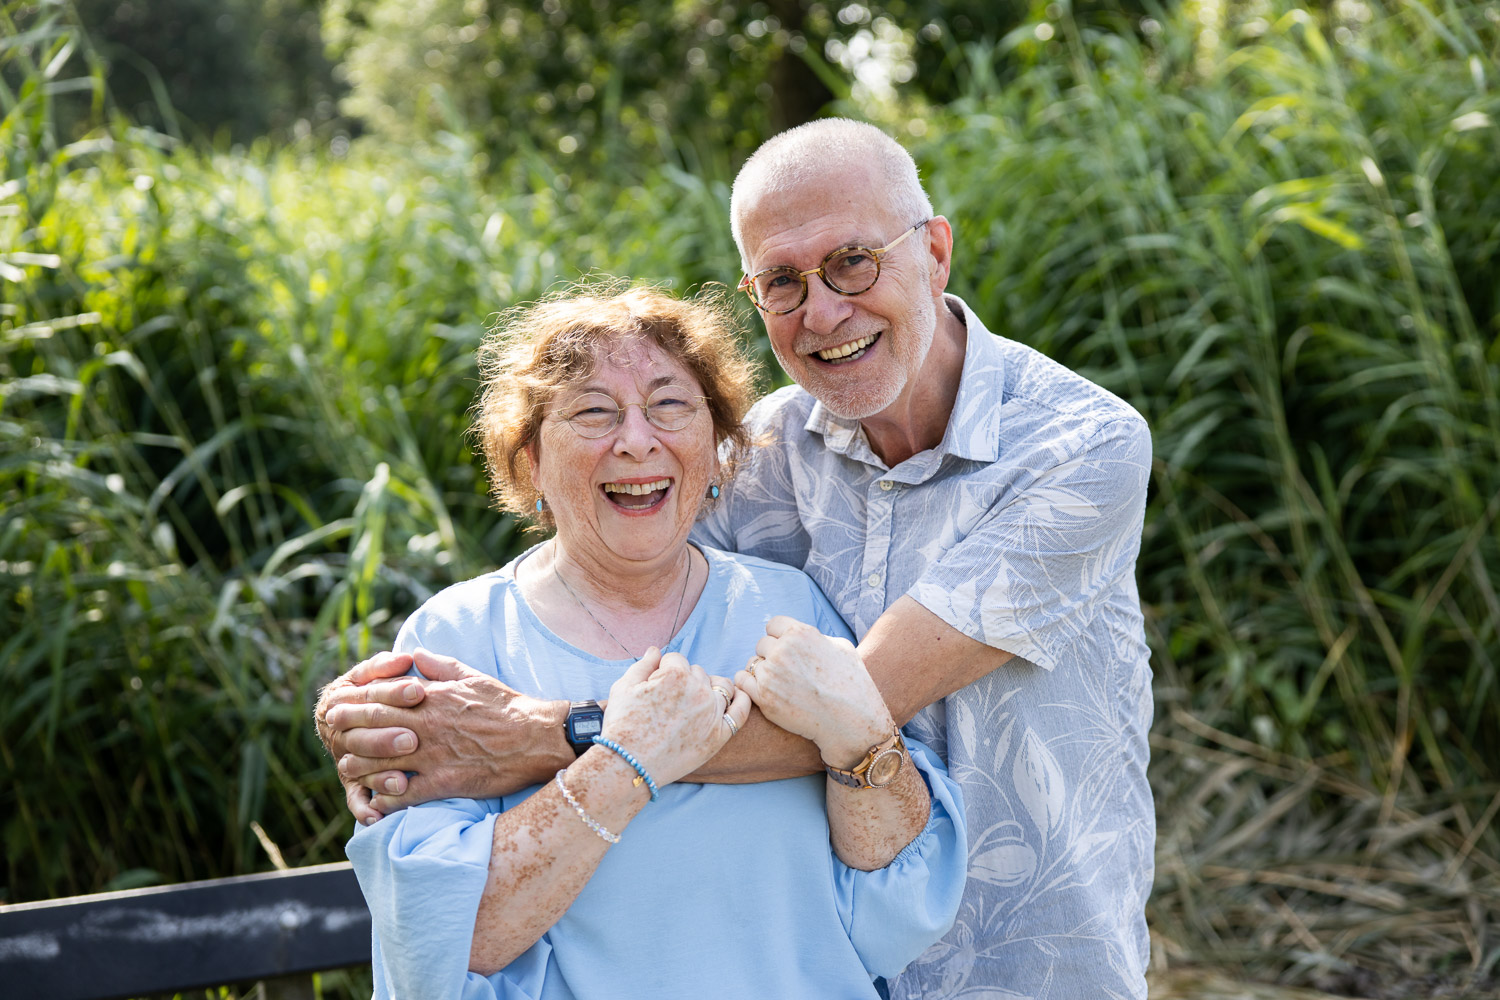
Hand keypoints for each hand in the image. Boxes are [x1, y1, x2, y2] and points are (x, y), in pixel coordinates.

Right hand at [316, 651, 422, 823]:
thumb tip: (406, 657)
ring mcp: (346, 757)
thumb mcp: (379, 671)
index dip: (394, 692)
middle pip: (362, 734)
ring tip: (400, 782)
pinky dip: (364, 809)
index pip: (371, 694)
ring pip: (358, 767)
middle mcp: (341, 729)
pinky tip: (377, 818)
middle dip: (387, 737)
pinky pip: (356, 798)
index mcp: (345, 697)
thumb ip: (388, 664)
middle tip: (413, 740)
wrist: (352, 711)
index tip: (419, 691)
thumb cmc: (380, 688)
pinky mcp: (352, 782)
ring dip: (378, 775)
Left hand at [320, 649, 567, 821]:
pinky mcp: (445, 782)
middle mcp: (428, 725)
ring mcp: (434, 755)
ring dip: (360, 765)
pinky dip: (386, 798)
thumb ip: (439, 666)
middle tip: (330, 730)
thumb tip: (413, 653)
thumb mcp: (473, 676)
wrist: (536, 738)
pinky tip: (375, 800)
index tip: (340, 702)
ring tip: (347, 767)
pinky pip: (406, 793)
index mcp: (433, 698)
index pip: (384, 696)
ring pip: (383, 761)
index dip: (357, 700)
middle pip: (376, 726)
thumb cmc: (506, 706)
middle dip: (349, 727)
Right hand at [597, 648, 750, 787]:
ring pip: (720, 686)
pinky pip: (740, 712)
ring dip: (708, 688)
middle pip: (697, 672)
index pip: (676, 660)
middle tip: (667, 703)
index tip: (653, 689)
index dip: (662, 672)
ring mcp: (711, 713)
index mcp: (675, 675)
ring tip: (693, 702)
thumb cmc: (622, 726)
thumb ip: (643, 665)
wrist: (628, 766)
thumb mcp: (623, 687)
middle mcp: (697, 691)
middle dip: (683, 681)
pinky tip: (737, 696)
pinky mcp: (719, 735)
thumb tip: (656, 650)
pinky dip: (742, 700)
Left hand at [735, 616, 893, 768]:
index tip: (787, 650)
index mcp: (801, 634)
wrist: (850, 721)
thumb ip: (817, 637)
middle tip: (786, 672)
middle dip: (771, 655)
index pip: (773, 625)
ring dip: (762, 672)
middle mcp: (783, 650)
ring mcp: (771, 674)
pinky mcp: (764, 697)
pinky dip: (749, 685)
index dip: (779, 637)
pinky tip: (764, 691)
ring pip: (752, 664)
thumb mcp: (841, 647)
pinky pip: (742, 681)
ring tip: (780, 685)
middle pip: (761, 644)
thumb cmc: (852, 684)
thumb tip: (801, 636)